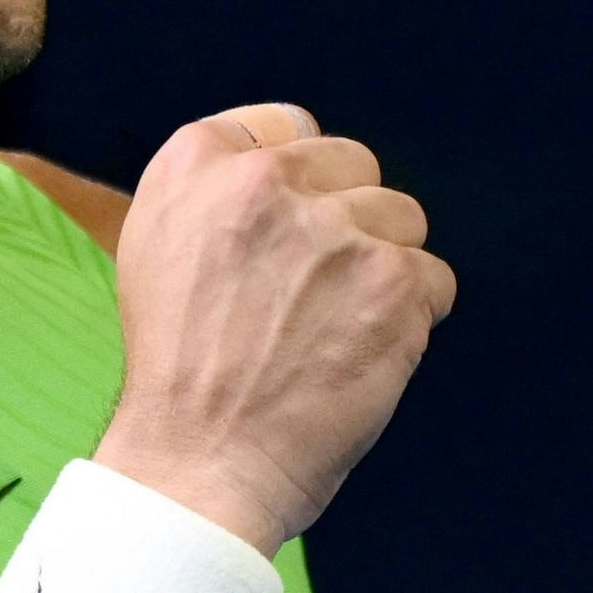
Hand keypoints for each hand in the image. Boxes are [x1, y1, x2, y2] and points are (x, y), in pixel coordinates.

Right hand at [92, 103, 456, 552]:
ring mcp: (333, 232)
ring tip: (335, 331)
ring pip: (402, 220)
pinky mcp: (391, 285)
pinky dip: (411, 321)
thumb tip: (295, 166)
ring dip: (383, 273)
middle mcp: (265, 182)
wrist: (197, 465)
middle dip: (348, 223)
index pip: (287, 126)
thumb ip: (219, 193)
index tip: (291, 231)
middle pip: (354, 167)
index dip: (300, 183)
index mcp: (196, 162)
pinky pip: (435, 280)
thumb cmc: (177, 373)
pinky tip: (362, 357)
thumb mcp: (157, 248)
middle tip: (312, 295)